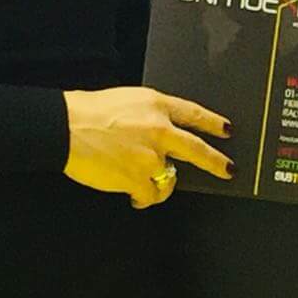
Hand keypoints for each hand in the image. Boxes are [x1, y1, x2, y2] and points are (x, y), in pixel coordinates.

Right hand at [62, 87, 232, 209]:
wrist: (68, 126)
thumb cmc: (90, 111)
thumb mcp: (128, 100)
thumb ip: (150, 114)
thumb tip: (162, 131)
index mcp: (157, 105)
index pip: (193, 114)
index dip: (212, 123)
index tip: (225, 130)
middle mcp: (159, 129)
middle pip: (196, 148)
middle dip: (215, 161)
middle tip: (228, 169)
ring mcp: (150, 156)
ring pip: (170, 178)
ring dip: (163, 183)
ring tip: (152, 185)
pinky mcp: (137, 178)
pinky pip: (150, 194)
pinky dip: (145, 197)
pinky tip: (136, 196)